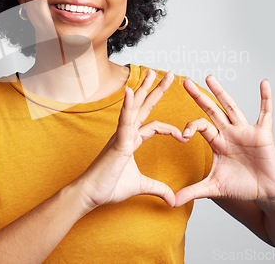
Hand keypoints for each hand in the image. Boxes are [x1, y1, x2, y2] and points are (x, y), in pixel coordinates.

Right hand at [76, 70, 184, 209]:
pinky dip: (128, 105)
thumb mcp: (141, 186)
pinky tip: (131, 91)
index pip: (153, 125)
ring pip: (135, 107)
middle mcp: (126, 133)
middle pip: (144, 106)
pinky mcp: (118, 141)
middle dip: (156, 90)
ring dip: (144, 89)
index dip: (170, 128)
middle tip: (168, 75)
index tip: (184, 136)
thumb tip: (173, 200)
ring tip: (153, 72)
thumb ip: (158, 188)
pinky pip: (124, 120)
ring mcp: (121, 135)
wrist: (90, 194)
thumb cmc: (109, 186)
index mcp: (131, 140)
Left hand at [175, 76, 274, 206]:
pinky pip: (265, 113)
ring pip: (231, 107)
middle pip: (211, 110)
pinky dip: (266, 99)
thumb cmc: (241, 186)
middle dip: (198, 96)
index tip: (183, 136)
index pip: (200, 126)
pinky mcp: (263, 134)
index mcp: (217, 141)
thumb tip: (171, 201)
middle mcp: (229, 132)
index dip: (190, 127)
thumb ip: (192, 191)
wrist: (265, 193)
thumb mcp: (213, 187)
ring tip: (209, 77)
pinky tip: (264, 83)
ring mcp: (245, 131)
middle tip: (185, 82)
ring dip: (221, 92)